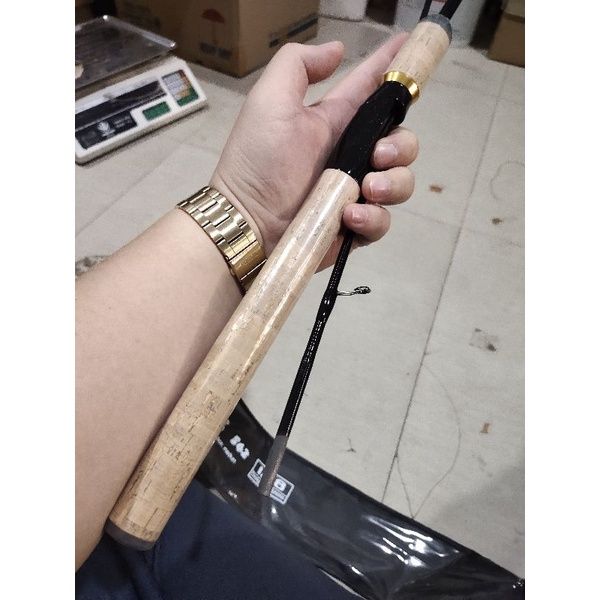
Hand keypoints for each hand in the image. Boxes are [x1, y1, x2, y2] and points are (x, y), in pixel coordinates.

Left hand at [210, 36, 418, 265]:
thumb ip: (298, 65)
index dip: (395, 71)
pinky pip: (383, 221)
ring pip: (400, 182)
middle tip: (378, 156)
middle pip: (401, 142)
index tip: (416, 51)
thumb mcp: (269, 101)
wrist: (246, 219)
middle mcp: (351, 155)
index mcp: (335, 122)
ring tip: (366, 190)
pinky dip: (374, 218)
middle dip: (401, 146)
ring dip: (393, 184)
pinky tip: (350, 216)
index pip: (373, 90)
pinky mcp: (354, 226)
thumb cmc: (257, 160)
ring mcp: (354, 192)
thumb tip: (338, 49)